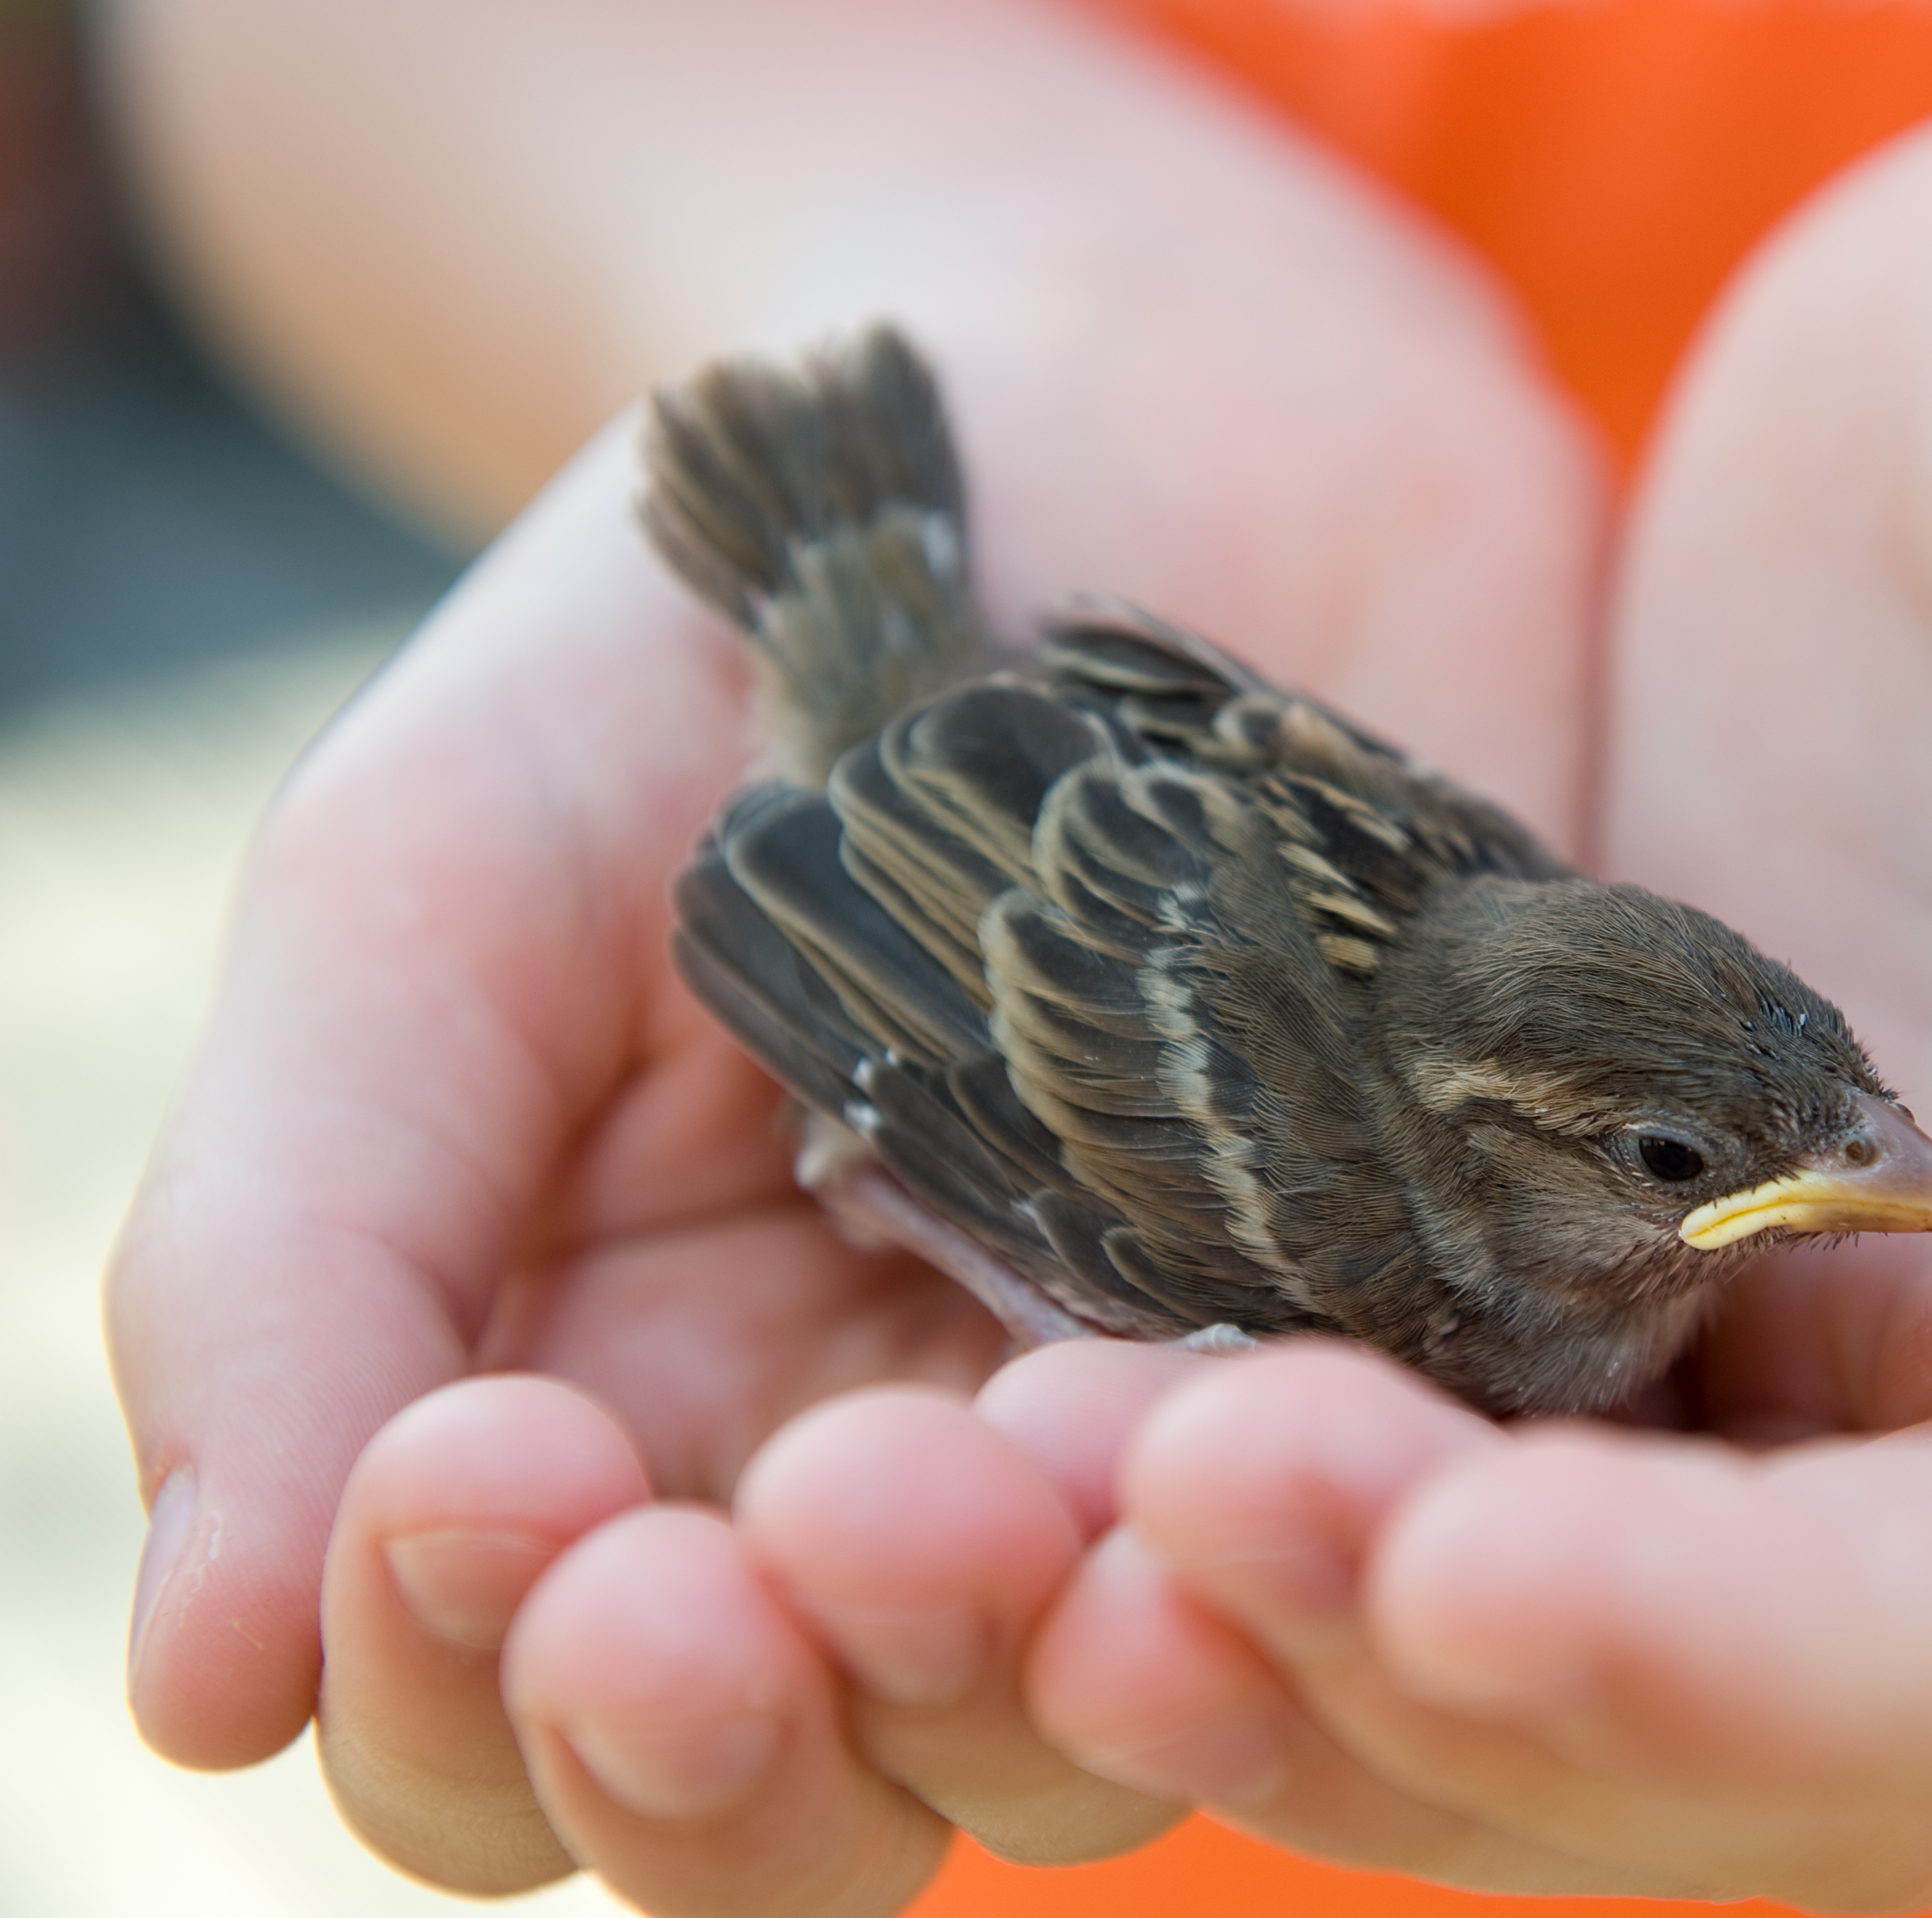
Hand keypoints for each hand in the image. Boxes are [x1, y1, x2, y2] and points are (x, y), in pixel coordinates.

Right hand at [103, 4, 1604, 1905]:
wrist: (1122, 407)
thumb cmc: (720, 643)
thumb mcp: (439, 885)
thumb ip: (305, 1245)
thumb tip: (192, 1679)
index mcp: (621, 1427)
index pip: (513, 1737)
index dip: (482, 1687)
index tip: (485, 1483)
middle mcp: (901, 1487)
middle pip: (838, 1791)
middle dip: (789, 1722)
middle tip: (803, 1539)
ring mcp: (1176, 1425)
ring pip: (1120, 1704)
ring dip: (1070, 1643)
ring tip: (1047, 1456)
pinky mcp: (1434, 1328)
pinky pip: (1410, 1518)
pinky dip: (1359, 1519)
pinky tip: (1319, 1426)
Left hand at [1012, 4, 1931, 1903]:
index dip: (1764, 1661)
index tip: (1468, 1575)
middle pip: (1766, 1720)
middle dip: (1459, 1667)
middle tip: (1159, 1514)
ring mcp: (1834, 1350)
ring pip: (1567, 1640)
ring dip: (1306, 1624)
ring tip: (1047, 1486)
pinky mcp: (1634, 1233)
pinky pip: (1448, 1428)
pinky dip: (1270, 1460)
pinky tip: (1057, 1382)